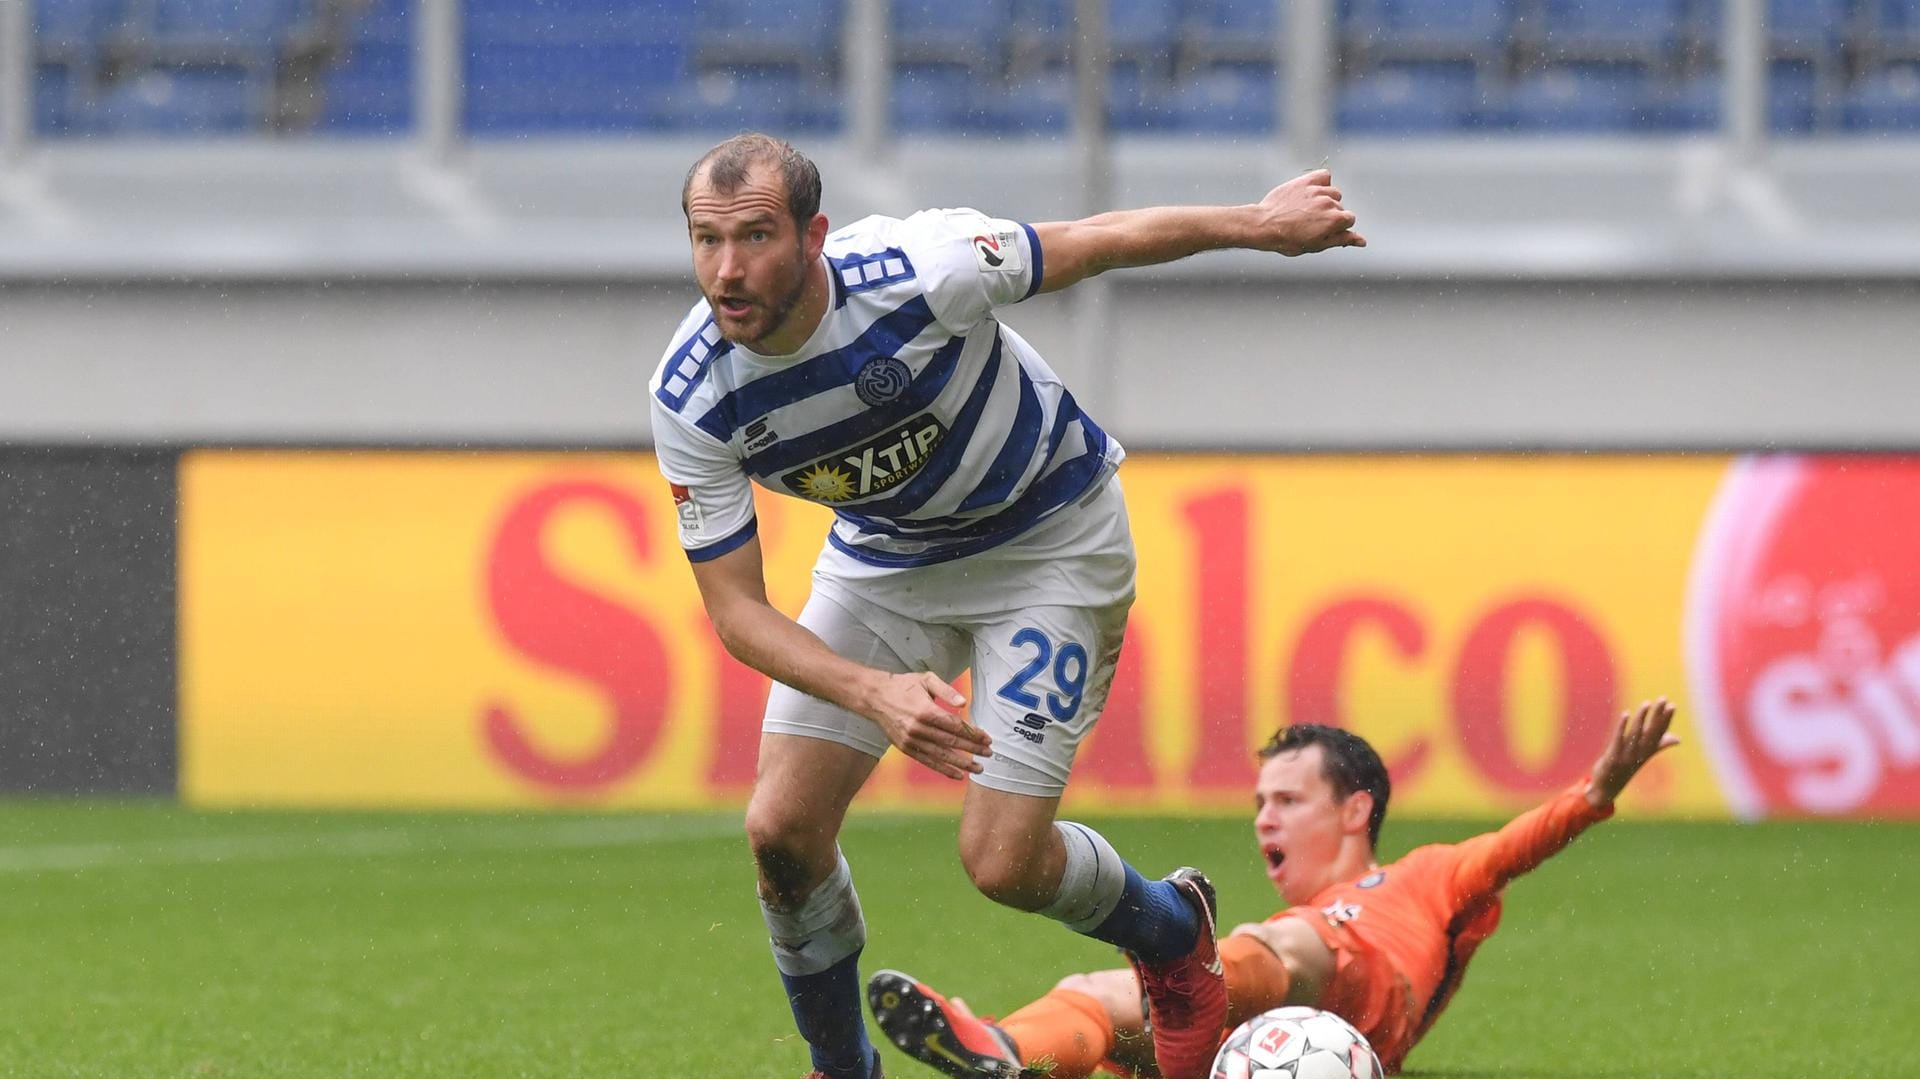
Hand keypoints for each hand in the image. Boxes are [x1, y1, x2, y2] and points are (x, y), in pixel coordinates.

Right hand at [862, 672, 990, 780]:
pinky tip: (957, 775)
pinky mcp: (906, 747)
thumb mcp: (926, 679)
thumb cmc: (903, 685)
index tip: (987, 739)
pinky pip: (927, 761)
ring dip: (962, 763)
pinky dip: (943, 769)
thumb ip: (946, 690)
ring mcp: (911, 740)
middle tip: (988, 754)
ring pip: (941, 755)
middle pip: (951, 742)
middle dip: (972, 749)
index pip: (956, 726)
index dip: (973, 734)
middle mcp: (919, 728)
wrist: (874, 696)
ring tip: (978, 769)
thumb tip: (963, 703)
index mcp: (926, 710)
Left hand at [1252, 169, 1365, 255]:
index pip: (1349, 219)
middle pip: (1340, 206)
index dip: (1337, 227)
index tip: (1322, 230)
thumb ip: (1342, 240)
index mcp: (1335, 220)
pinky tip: (1312, 191)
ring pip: (1333, 192)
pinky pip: (1324, 175)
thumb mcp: (1317, 245)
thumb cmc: (1289, 240)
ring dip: (1325, 199)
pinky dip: (1322, 182)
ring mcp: (1318, 190)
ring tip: (1307, 209)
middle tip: (1309, 223)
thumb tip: (1363, 241)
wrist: (1263, 225)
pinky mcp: (1306, 181)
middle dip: (1330, 214)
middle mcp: (1329, 203)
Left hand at [1586, 697, 1679, 809]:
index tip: (1672, 705)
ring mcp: (1627, 756)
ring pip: (1636, 734)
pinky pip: (1618, 739)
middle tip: (1664, 699)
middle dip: (1657, 715)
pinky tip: (1625, 714)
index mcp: (1647, 751)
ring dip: (1641, 718)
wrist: (1608, 789)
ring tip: (1646, 703)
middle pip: (1651, 731)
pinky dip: (1622, 727)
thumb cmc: (1626, 768)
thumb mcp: (1643, 757)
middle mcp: (1640, 753)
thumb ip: (1660, 745)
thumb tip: (1678, 739)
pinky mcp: (1613, 757)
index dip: (1666, 719)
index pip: (1659, 732)